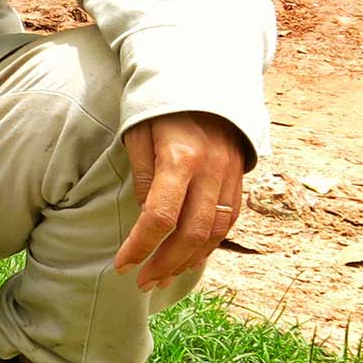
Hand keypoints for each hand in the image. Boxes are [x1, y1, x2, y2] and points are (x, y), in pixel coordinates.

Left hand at [113, 111, 245, 289]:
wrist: (203, 80)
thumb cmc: (159, 108)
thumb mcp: (138, 133)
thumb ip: (142, 176)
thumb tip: (144, 220)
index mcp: (180, 157)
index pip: (160, 215)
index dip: (141, 246)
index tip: (122, 265)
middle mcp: (211, 169)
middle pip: (192, 232)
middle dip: (166, 263)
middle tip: (143, 282)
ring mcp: (230, 174)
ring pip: (215, 232)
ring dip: (189, 260)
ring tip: (163, 277)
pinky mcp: (239, 177)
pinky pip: (228, 220)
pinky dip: (209, 245)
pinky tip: (190, 259)